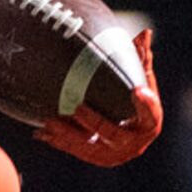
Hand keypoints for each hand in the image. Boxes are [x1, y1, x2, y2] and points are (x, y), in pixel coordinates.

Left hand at [36, 29, 162, 166]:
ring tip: (49, 121)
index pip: (151, 113)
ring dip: (68, 134)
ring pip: (88, 146)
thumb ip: (140, 61)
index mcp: (150, 123)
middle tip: (77, 107)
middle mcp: (133, 144)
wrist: (131, 134)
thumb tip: (145, 33)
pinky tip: (41, 134)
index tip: (137, 90)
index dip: (145, 104)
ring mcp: (114, 155)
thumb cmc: (136, 102)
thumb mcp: (140, 82)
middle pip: (112, 134)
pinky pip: (75, 151)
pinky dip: (58, 141)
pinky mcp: (96, 158)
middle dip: (94, 122)